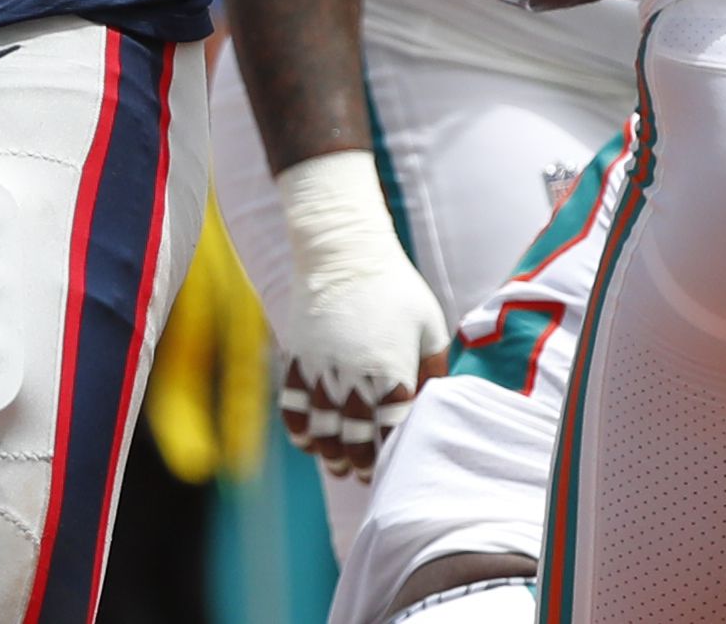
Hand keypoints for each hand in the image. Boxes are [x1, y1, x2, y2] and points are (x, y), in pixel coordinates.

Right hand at [272, 150, 449, 479]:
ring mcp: (322, 367)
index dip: (392, 453)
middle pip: (353, 437)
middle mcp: (354, 376)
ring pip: (321, 426)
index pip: (392, 431)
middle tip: (362, 476)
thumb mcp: (430, 325)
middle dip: (358, 462)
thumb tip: (433, 399)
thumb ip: (433, 367)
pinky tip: (306, 440)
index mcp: (392, 372)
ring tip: (336, 465)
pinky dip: (297, 426)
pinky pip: (293, 401)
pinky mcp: (298, 355)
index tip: (394, 465)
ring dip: (328, 451)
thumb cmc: (395, 286)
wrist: (342, 250)